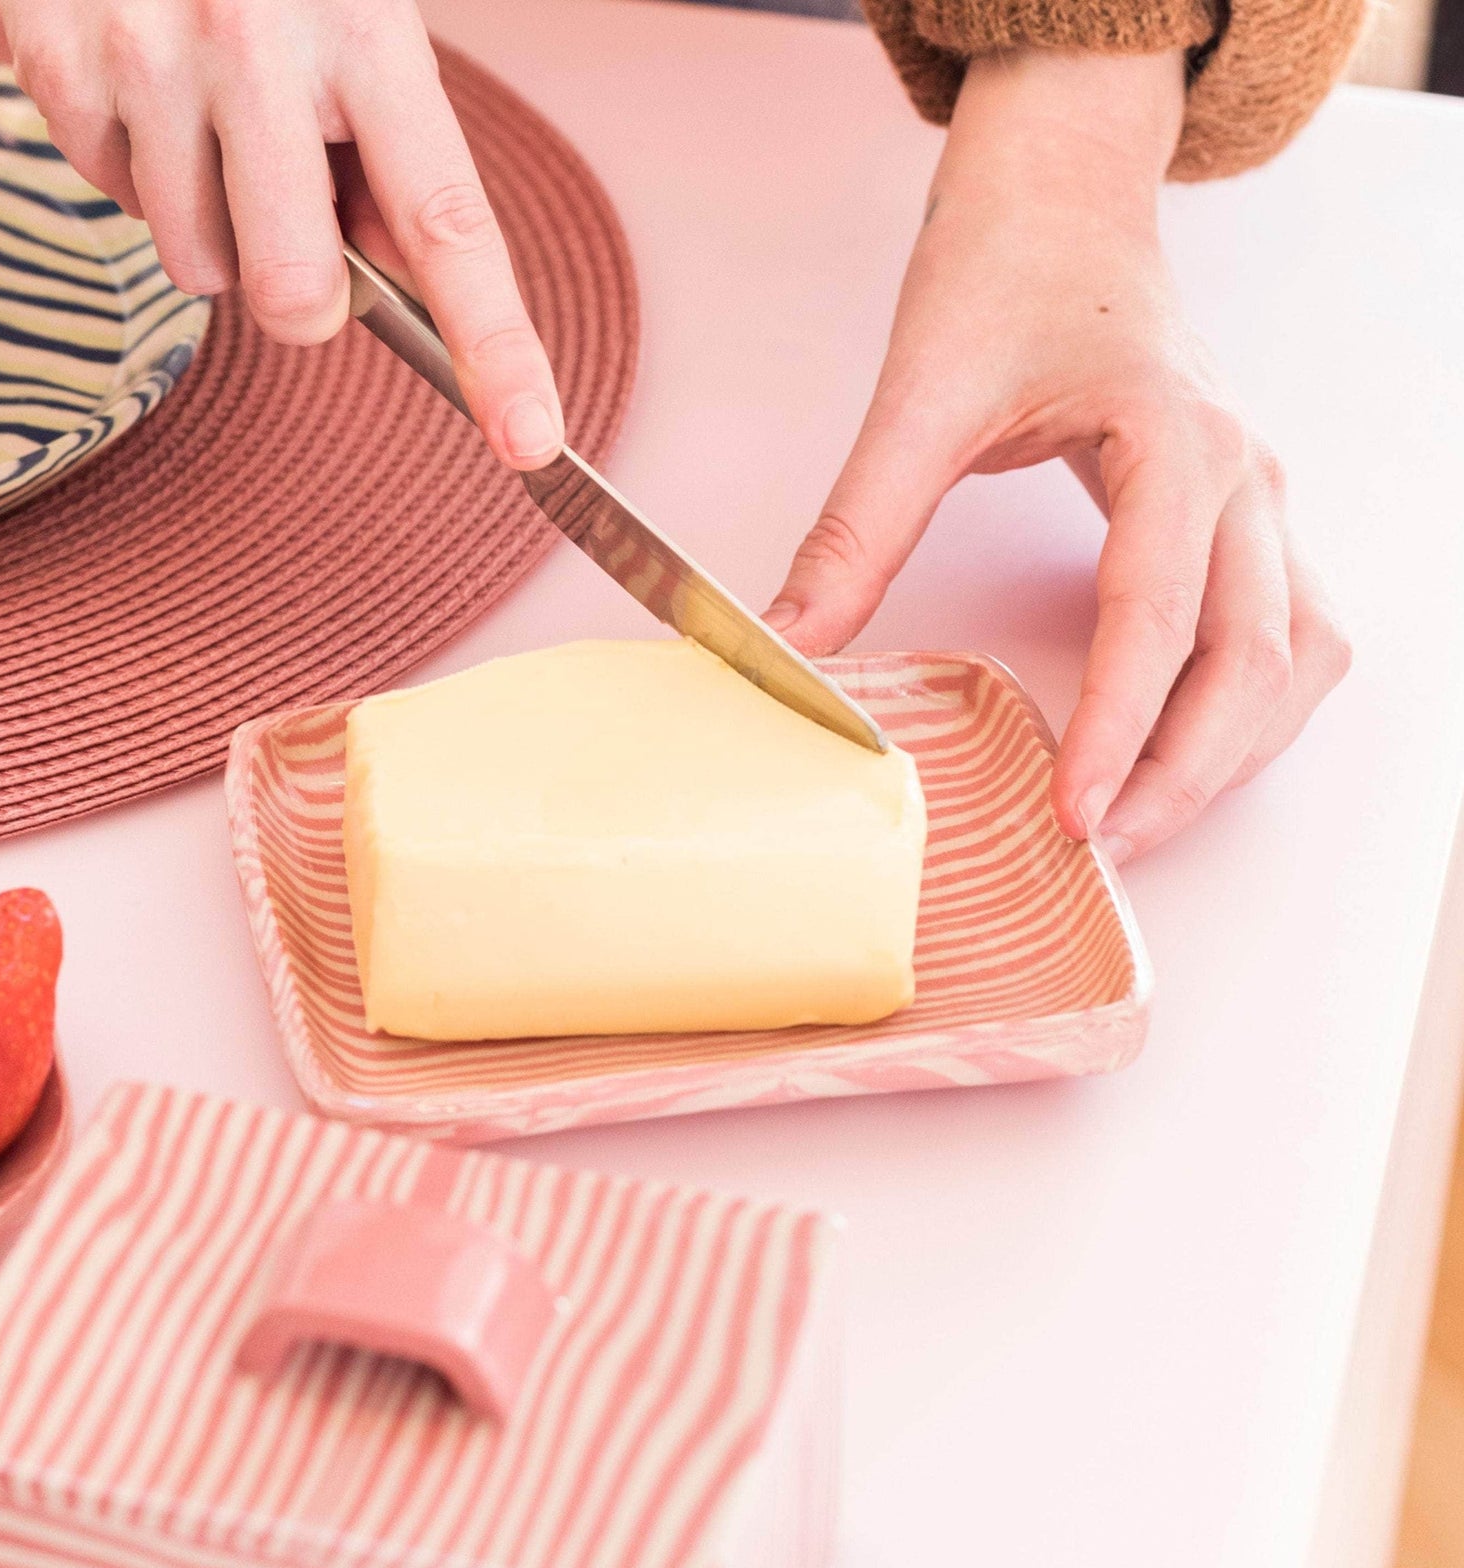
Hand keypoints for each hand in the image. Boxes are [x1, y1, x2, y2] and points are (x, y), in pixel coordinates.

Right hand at [0, 0, 563, 468]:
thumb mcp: (358, 19)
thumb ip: (388, 152)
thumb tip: (399, 285)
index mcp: (366, 32)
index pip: (449, 227)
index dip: (495, 348)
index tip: (531, 438)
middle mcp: (256, 44)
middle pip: (297, 299)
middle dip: (300, 291)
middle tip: (288, 204)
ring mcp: (147, 55)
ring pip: (200, 271)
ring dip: (216, 225)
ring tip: (211, 115)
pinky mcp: (58, 64)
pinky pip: (115, 202)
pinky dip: (141, 170)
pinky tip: (151, 87)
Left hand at [764, 48, 1349, 862]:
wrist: (1064, 197)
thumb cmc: (1009, 269)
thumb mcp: (920, 397)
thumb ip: (858, 527)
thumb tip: (794, 643)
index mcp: (1174, 441)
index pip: (1160, 614)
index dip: (1118, 726)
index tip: (1072, 815)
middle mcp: (1241, 475)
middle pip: (1255, 658)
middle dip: (1186, 769)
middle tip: (1102, 848)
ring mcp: (1257, 498)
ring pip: (1295, 658)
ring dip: (1234, 751)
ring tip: (1141, 821)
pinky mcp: (1243, 515)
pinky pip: (1288, 634)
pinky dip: (1251, 710)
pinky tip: (1188, 748)